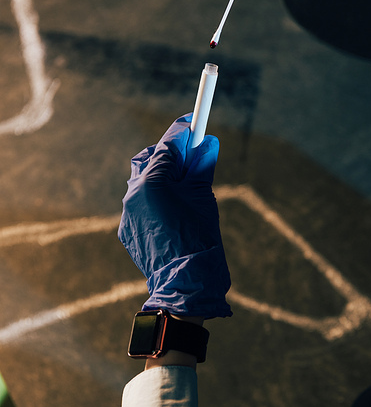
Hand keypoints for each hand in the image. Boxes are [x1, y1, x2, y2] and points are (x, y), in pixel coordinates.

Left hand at [118, 114, 231, 318]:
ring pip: (141, 183)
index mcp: (152, 181)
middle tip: (191, 157)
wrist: (185, 283)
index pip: (167, 145)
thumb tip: (207, 143)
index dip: (183, 133)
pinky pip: (139, 205)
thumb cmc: (199, 238)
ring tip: (184, 188)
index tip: (194, 123)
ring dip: (160, 179)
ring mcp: (127, 213)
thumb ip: (201, 166)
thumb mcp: (204, 197)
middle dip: (167, 154)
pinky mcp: (127, 230)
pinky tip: (173, 211)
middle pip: (148, 160)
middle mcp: (133, 193)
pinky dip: (155, 201)